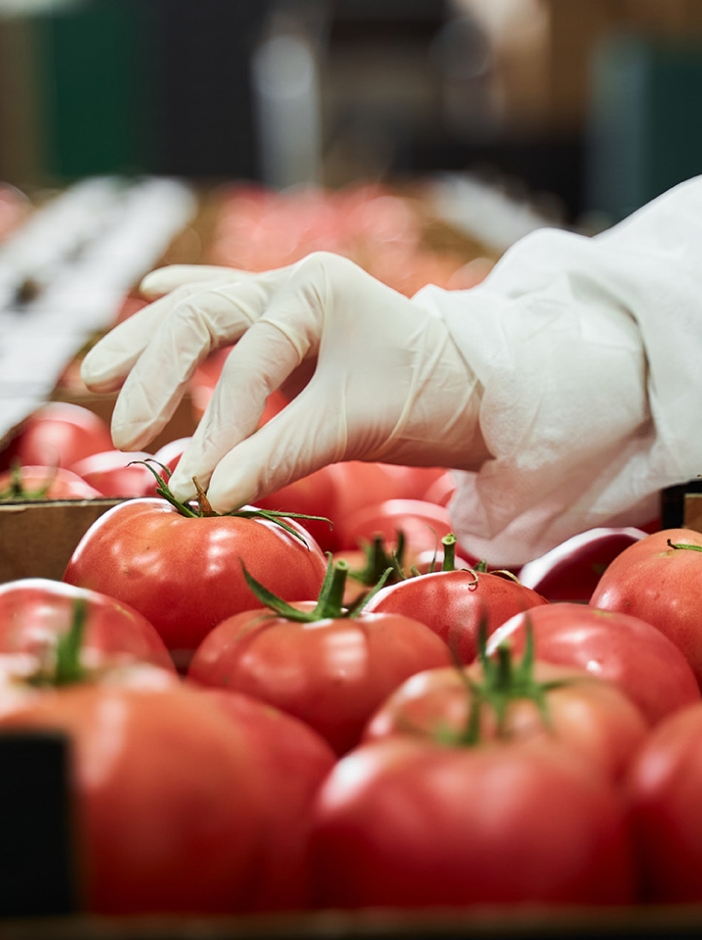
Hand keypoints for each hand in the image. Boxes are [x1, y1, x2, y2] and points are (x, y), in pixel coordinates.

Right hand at [81, 252, 489, 510]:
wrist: (479, 388)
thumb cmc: (428, 396)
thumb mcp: (353, 424)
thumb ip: (280, 454)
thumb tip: (210, 497)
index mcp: (314, 289)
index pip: (249, 361)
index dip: (220, 427)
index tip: (197, 485)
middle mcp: (293, 283)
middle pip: (201, 319)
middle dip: (156, 375)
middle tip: (124, 432)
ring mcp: (288, 297)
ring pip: (201, 311)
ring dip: (150, 344)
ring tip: (97, 373)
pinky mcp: (290, 322)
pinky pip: (228, 305)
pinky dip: (188, 302)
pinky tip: (152, 290)